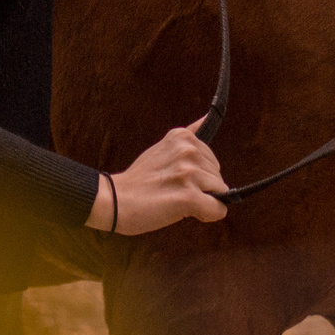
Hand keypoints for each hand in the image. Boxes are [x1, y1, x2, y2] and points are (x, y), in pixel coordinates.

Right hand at [88, 117, 228, 233]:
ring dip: (202, 202)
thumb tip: (206, 118)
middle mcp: (188, 150)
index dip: (197, 176)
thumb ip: (188, 138)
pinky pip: (217, 210)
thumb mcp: (163, 147)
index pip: (212, 160)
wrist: (114, 200)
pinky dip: (207, 215)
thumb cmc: (139, 180)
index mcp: (183, 136)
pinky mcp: (189, 196)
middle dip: (202, 188)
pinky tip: (186, 212)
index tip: (175, 179)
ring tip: (174, 199)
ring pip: (219, 193)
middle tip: (172, 191)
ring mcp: (189, 172)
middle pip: (218, 176)